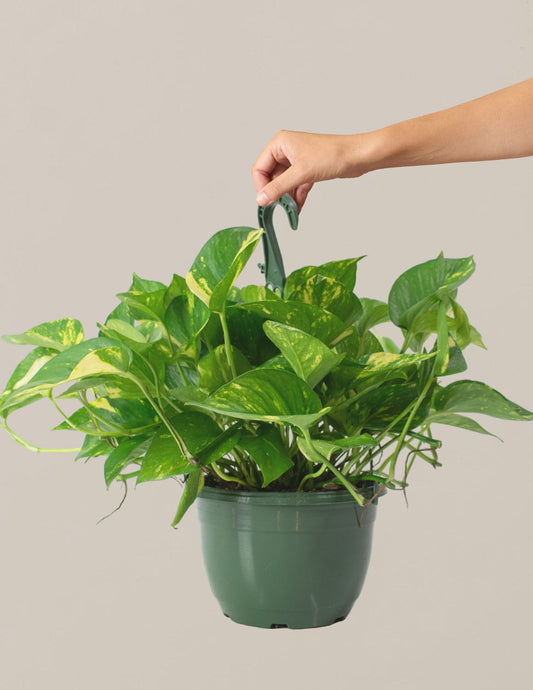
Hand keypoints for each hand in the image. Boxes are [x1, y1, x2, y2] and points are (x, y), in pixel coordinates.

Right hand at [252, 130, 370, 211]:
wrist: (357, 156)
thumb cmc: (333, 155)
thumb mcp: (301, 173)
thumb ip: (279, 187)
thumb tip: (261, 200)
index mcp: (280, 143)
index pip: (259, 168)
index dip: (261, 186)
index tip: (267, 201)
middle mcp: (286, 150)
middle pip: (271, 177)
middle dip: (276, 193)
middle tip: (280, 208)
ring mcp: (297, 159)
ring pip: (284, 183)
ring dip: (287, 197)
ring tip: (291, 210)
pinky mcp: (307, 168)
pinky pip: (296, 185)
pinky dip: (296, 197)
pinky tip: (297, 210)